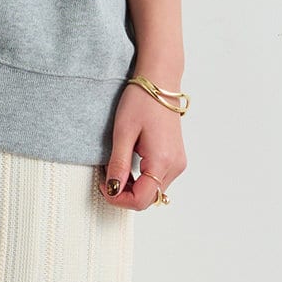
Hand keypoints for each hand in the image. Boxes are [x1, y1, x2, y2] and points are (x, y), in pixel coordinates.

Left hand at [100, 81, 185, 207]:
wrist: (160, 82)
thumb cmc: (142, 100)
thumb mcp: (123, 133)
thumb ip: (118, 165)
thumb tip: (113, 190)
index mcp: (162, 161)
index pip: (141, 200)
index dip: (118, 199)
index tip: (103, 186)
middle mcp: (175, 166)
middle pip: (148, 199)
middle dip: (124, 194)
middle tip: (107, 177)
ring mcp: (178, 163)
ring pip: (153, 192)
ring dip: (133, 188)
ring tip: (117, 167)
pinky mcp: (175, 158)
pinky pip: (158, 180)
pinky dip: (142, 180)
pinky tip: (129, 165)